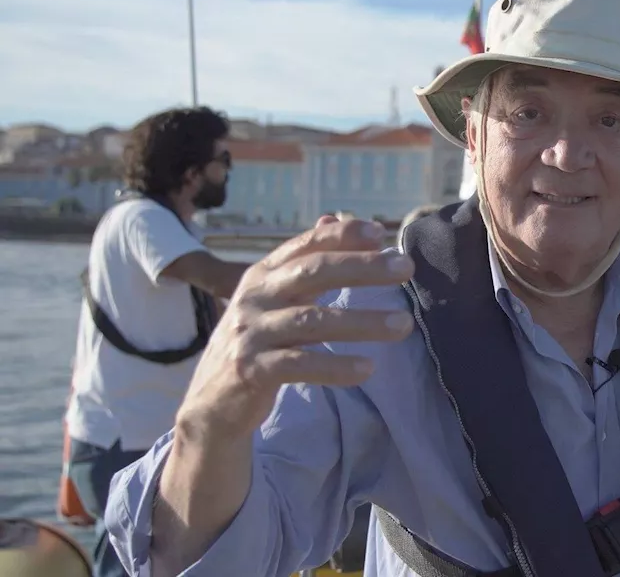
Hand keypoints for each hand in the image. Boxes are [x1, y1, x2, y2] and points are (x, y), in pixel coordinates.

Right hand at [174, 216, 413, 443]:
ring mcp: (250, 333)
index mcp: (263, 275)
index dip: (342, 236)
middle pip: (311, 272)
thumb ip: (305, 263)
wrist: (212, 402)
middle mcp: (254, 297)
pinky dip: (334, 366)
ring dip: (362, 321)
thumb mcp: (276, 298)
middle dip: (362, 266)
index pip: (305, 245)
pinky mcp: (250, 370)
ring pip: (311, 320)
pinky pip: (299, 364)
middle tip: (405, 268)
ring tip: (403, 326)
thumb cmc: (256, 343)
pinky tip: (367, 368)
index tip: (381, 232)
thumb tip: (332, 218)